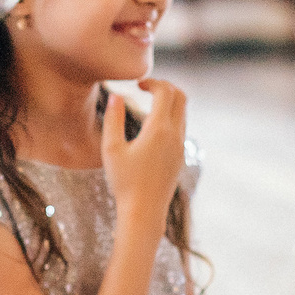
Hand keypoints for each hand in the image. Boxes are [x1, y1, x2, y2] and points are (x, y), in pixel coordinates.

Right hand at [99, 79, 186, 230]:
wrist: (144, 212)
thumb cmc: (124, 182)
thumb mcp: (112, 149)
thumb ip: (113, 119)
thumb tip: (117, 95)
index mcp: (159, 130)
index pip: (165, 91)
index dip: (152, 82)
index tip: (137, 85)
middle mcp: (175, 135)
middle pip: (181, 97)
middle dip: (165, 87)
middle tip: (146, 88)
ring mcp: (180, 146)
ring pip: (183, 112)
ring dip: (169, 102)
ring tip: (149, 104)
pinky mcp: (180, 156)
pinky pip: (181, 127)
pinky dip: (170, 117)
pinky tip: (152, 126)